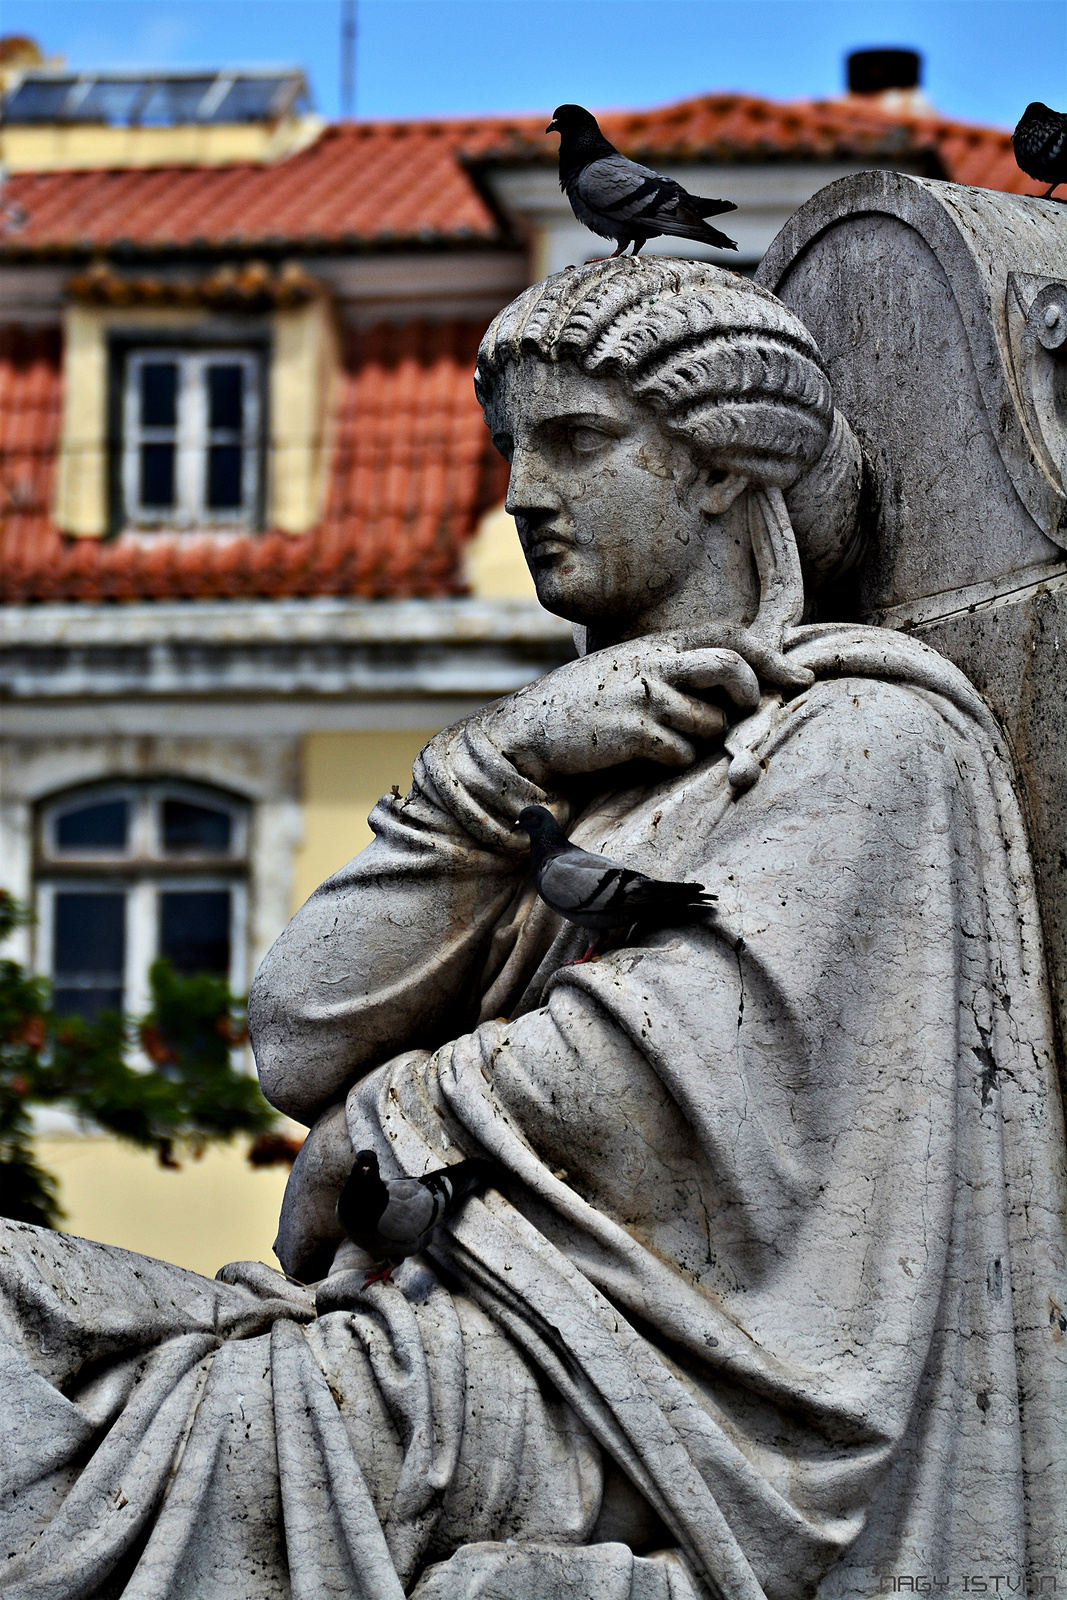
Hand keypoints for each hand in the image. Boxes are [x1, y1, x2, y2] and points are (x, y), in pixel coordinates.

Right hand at [481, 639, 760, 786]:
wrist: (530, 729)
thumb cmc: (592, 704)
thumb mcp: (634, 669)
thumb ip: (678, 668)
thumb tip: (740, 678)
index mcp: (659, 645)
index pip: (730, 636)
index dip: (771, 657)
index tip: (801, 677)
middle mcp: (654, 664)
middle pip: (730, 668)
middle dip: (749, 695)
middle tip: (745, 712)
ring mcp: (641, 697)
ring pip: (709, 722)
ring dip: (701, 738)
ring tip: (668, 737)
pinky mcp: (629, 732)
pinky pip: (680, 752)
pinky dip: (673, 760)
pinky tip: (646, 755)